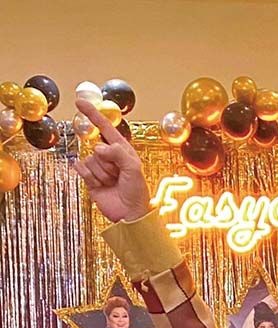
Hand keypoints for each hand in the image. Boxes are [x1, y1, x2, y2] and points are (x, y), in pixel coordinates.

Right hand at [71, 98, 151, 222]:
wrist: (129, 214)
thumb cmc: (137, 192)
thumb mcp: (134, 168)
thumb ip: (118, 152)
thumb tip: (98, 147)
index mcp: (121, 150)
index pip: (104, 127)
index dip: (92, 114)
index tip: (79, 102)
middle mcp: (109, 156)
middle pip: (97, 148)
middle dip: (107, 163)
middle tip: (118, 176)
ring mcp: (99, 167)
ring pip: (90, 160)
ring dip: (101, 174)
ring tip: (112, 183)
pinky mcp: (90, 178)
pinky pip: (82, 169)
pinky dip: (90, 178)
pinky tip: (100, 185)